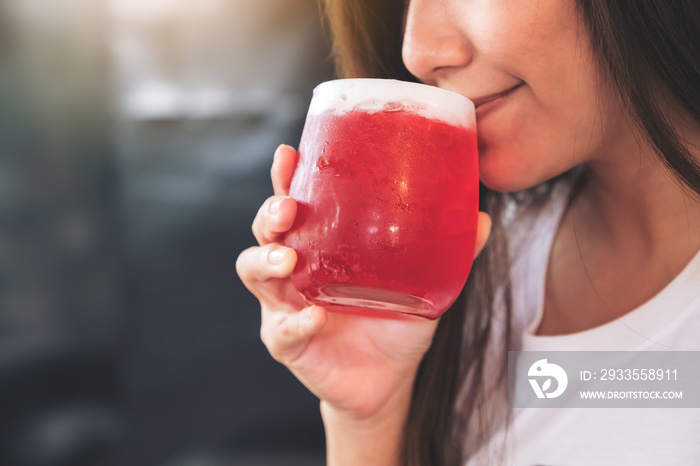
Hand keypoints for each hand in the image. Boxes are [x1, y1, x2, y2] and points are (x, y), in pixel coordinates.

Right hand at [237, 144, 491, 420]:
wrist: (388, 379)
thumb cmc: (395, 321)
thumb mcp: (423, 282)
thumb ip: (446, 251)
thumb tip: (480, 218)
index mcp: (321, 245)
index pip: (294, 203)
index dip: (285, 178)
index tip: (288, 155)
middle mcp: (295, 269)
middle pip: (265, 231)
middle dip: (269, 214)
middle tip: (288, 207)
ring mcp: (285, 305)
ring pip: (253, 272)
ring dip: (266, 261)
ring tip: (288, 260)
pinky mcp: (287, 342)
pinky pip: (282, 330)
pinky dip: (295, 322)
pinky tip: (315, 317)